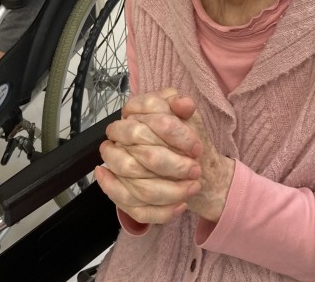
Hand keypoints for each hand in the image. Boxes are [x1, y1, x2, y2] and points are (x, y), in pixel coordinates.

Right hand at [95, 89, 233, 223]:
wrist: (184, 159)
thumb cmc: (182, 134)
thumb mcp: (186, 115)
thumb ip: (184, 105)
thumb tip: (184, 104)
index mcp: (133, 113)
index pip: (146, 124)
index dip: (175, 134)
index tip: (197, 147)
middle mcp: (119, 140)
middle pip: (141, 156)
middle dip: (173, 166)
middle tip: (196, 171)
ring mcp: (117, 168)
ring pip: (136, 186)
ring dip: (170, 191)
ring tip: (193, 188)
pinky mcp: (122, 193)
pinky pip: (135, 209)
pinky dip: (160, 211)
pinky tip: (181, 206)